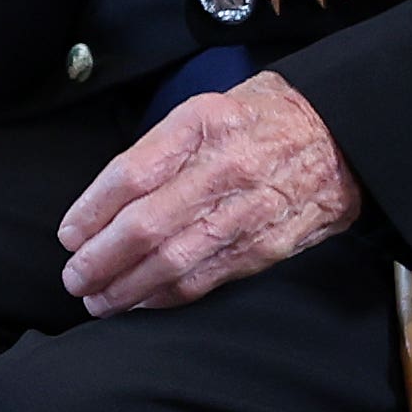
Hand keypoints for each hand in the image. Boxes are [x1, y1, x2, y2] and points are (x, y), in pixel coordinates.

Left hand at [58, 72, 362, 314]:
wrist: (342, 136)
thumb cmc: (262, 119)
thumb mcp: (205, 108)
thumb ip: (158, 150)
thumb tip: (105, 200)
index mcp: (201, 125)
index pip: (130, 175)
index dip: (91, 212)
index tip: (68, 235)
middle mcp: (223, 169)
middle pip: (144, 226)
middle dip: (100, 260)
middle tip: (74, 278)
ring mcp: (247, 211)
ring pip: (172, 261)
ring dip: (126, 288)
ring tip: (98, 300)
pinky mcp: (266, 246)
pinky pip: (206, 278)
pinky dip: (167, 296)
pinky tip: (141, 302)